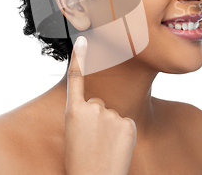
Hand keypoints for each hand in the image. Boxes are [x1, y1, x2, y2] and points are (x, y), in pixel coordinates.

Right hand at [64, 36, 136, 174]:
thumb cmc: (81, 162)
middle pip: (98, 104)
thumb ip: (84, 117)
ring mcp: (111, 115)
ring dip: (110, 129)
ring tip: (103, 148)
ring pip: (113, 115)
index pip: (76, 79)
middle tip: (92, 142)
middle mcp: (92, 108)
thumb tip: (97, 108)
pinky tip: (115, 149)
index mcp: (73, 112)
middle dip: (97, 120)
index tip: (83, 39)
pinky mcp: (128, 123)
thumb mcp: (73, 136)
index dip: (79, 58)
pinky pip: (125, 124)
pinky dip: (122, 135)